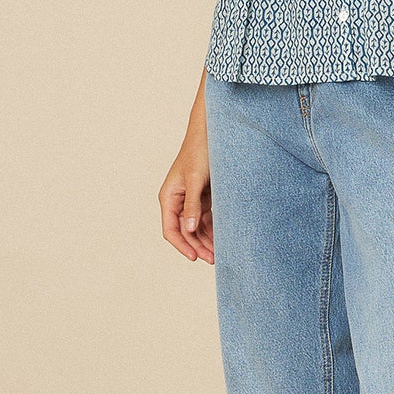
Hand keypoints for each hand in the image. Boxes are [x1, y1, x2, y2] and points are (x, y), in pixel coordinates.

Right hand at [159, 104, 213, 262]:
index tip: (194, 258)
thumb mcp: (195, 179)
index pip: (170, 229)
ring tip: (222, 252)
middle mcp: (178, 201)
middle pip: (185, 232)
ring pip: (197, 228)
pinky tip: (224, 238)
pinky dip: (214, 229)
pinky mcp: (204, 197)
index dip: (182, 245)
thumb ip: (192, 204)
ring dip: (207, 240)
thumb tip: (189, 229)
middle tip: (215, 259)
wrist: (212, 133)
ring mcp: (191, 200)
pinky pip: (207, 219)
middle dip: (198, 246)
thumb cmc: (200, 152)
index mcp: (169, 197)